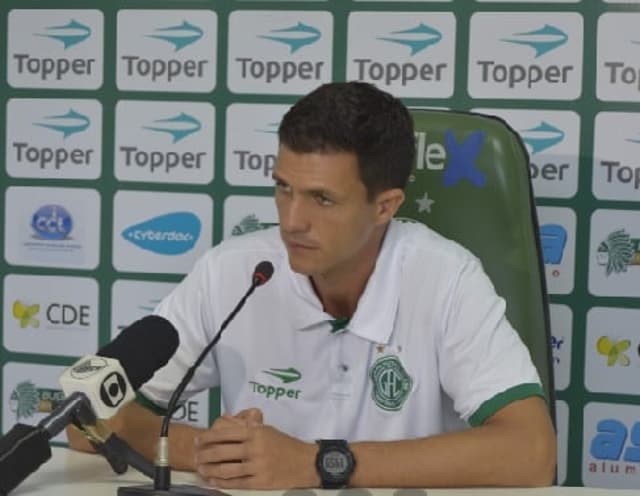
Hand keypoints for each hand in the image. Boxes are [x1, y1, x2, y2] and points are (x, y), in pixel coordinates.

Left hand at [194, 408, 319, 488]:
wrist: (304, 462)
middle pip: (221, 452)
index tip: (197, 440)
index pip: (225, 434)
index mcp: (255, 433)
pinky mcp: (260, 482)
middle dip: (204, 454)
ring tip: (200, 469)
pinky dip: (221, 482)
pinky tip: (212, 481)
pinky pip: (236, 482)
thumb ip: (245, 425)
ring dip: (209, 469)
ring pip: (226, 469)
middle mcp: (254, 448)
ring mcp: (256, 466)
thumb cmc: (284, 444)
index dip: (208, 437)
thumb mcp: (266, 429)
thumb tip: (224, 419)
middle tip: (195, 456)